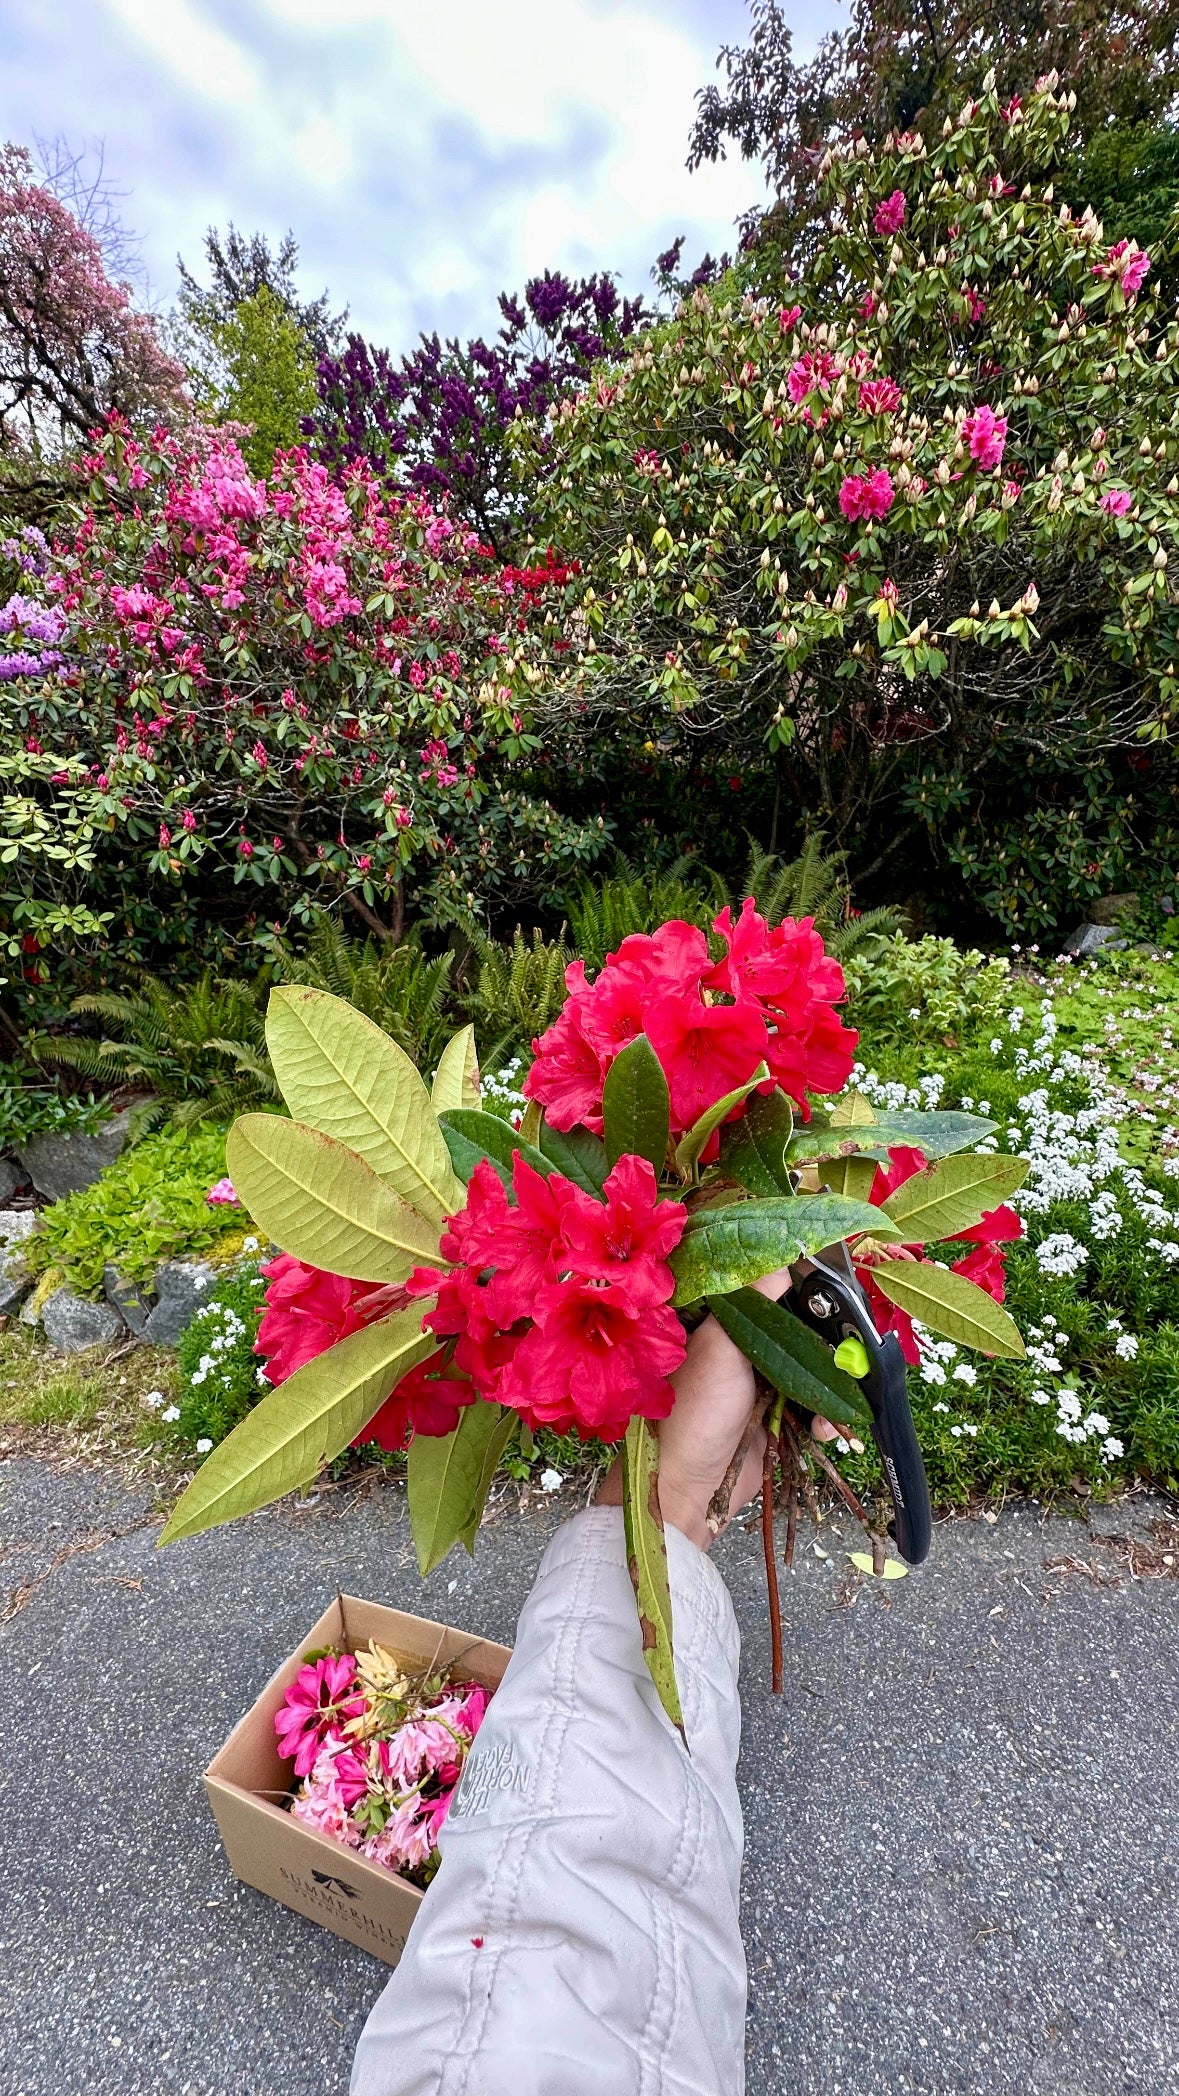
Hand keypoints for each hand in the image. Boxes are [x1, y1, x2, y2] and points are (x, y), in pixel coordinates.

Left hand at [597, 1268, 838, 1550]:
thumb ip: (754, 1301)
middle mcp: (742, 1348)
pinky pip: (813, 1409)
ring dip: (831, 1387)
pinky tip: (823, 1429)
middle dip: (828, 1346)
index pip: (770, 1291)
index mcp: (722, 1322)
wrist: (689, 1488)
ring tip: (837, 1400)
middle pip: (799, 1331)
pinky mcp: (775, 1419)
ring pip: (813, 1372)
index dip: (803, 1291)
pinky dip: (824, 1418)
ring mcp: (760, 1385)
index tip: (835, 1291)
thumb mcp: (721, 1346)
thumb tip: (786, 1257)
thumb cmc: (693, 1412)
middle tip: (850, 1355)